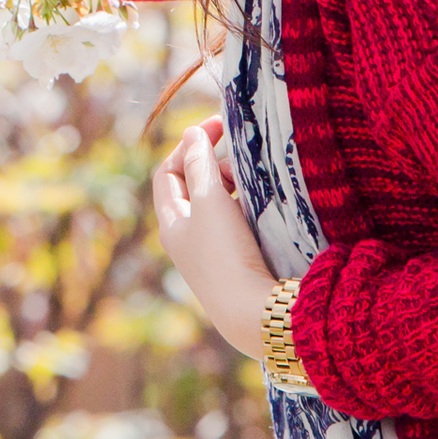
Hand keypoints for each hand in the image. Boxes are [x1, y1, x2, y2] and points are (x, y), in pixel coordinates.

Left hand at [150, 114, 279, 361]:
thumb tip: (191, 134)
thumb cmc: (224, 252)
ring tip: (257, 183)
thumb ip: (199, 163)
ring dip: (238, 188)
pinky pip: (243, 224)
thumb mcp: (208, 199)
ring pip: (223, 206)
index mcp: (172, 224)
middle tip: (244, 161)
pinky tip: (268, 208)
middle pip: (197, 187)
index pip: (168, 172)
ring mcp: (214, 254)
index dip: (189, 144)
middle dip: (218, 166)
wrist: (255, 313)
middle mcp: (188, 239)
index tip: (219, 125)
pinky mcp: (241, 264)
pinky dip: (252, 209)